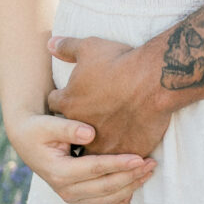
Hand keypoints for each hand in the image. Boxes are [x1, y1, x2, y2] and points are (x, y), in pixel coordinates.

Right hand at [4, 109, 154, 203]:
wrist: (28, 142)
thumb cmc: (39, 130)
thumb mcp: (48, 125)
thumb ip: (68, 128)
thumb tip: (90, 133)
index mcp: (59, 172)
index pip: (95, 169)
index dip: (118, 164)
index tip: (139, 157)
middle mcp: (66, 190)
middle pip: (106, 187)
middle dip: (131, 176)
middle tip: (151, 162)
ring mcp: (73, 198)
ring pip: (109, 199)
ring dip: (131, 187)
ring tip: (149, 171)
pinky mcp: (80, 200)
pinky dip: (122, 199)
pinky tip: (135, 186)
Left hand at [46, 35, 174, 155]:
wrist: (154, 80)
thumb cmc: (120, 63)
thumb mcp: (89, 48)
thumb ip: (67, 48)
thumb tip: (49, 44)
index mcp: (69, 102)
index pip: (54, 105)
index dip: (63, 99)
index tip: (73, 97)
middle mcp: (81, 127)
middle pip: (70, 133)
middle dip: (77, 127)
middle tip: (89, 118)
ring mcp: (104, 143)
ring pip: (94, 151)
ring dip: (99, 144)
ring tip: (108, 137)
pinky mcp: (125, 152)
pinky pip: (121, 159)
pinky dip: (123, 152)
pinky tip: (129, 143)